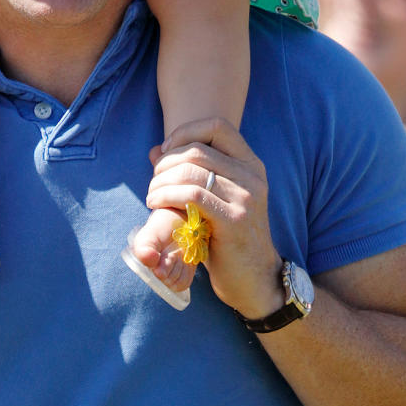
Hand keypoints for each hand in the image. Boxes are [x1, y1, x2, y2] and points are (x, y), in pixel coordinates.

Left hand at [144, 118, 283, 317]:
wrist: (254, 280)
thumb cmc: (228, 238)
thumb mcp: (213, 200)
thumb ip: (190, 172)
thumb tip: (156, 150)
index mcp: (251, 164)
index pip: (217, 126)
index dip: (186, 132)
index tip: (166, 151)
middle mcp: (253, 176)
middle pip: (197, 149)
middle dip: (165, 163)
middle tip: (153, 181)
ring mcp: (246, 197)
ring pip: (191, 171)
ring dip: (161, 181)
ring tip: (151, 196)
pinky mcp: (234, 220)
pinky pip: (192, 195)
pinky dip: (167, 196)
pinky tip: (156, 205)